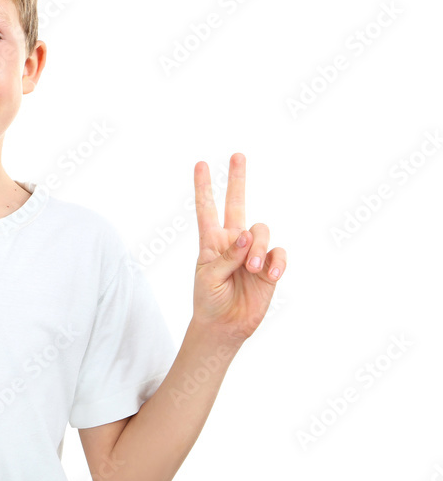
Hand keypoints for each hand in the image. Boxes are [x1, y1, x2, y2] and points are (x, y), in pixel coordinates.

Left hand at [191, 153, 285, 345]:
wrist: (225, 325)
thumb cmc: (209, 299)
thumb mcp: (208, 277)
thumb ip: (226, 255)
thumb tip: (246, 235)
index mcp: (211, 241)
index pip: (207, 209)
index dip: (204, 187)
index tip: (201, 164)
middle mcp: (233, 241)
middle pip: (236, 204)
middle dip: (237, 180)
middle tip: (237, 155)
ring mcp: (253, 252)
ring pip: (261, 231)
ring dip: (258, 248)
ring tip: (253, 269)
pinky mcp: (270, 266)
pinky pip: (279, 253)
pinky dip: (276, 262)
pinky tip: (270, 275)